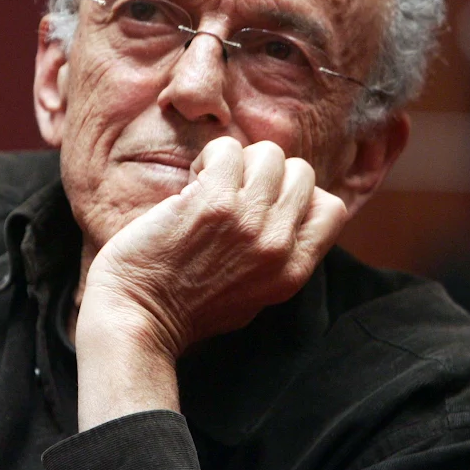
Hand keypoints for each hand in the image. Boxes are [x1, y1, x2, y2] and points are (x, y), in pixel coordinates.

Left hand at [79, 136, 348, 360]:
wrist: (137, 320)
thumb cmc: (184, 310)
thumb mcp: (254, 297)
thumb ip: (278, 260)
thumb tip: (286, 218)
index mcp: (293, 272)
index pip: (332, 210)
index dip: (299, 197)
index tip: (264, 205)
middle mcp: (279, 245)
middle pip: (302, 173)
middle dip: (265, 174)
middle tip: (232, 193)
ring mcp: (249, 222)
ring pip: (270, 154)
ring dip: (238, 162)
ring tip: (210, 186)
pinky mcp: (214, 203)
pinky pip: (228, 150)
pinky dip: (210, 157)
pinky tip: (191, 182)